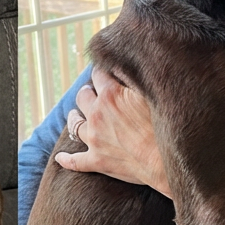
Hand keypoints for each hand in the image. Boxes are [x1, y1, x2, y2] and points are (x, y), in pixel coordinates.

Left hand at [56, 67, 170, 196]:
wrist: (164, 161)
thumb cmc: (164, 125)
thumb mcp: (151, 91)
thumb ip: (135, 76)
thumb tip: (126, 63)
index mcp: (111, 94)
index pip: (99, 74)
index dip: (101, 71)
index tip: (104, 71)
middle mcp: (97, 114)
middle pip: (83, 96)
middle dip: (87, 92)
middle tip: (91, 92)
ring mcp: (94, 138)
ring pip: (75, 124)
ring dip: (74, 118)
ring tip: (75, 116)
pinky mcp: (96, 160)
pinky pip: (74, 161)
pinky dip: (66, 159)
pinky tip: (60, 158)